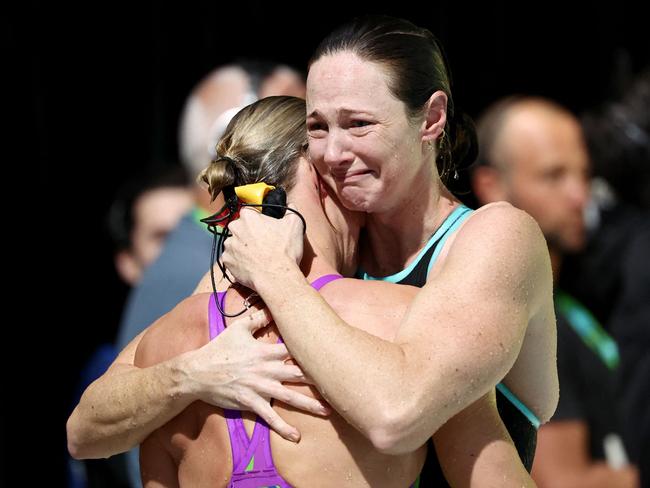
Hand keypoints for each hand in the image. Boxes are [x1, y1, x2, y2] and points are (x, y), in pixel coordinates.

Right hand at [180, 309, 328, 441]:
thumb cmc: (218, 349)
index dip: (311, 353)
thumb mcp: (237, 329)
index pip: (294, 350)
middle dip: (318, 380)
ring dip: (309, 405)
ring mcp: (259, 388)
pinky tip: (296, 437)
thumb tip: (270, 306)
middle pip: (298, 374)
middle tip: (339, 384)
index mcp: (265, 351)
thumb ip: (256, 318)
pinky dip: (283, 428)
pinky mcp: (251, 403)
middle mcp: (266, 369)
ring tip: (328, 411)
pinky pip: (270, 417)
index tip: (330, 354)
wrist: (197, 373)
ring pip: (289, 397)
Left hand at [222, 207, 303, 289]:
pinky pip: (231, 258)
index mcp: (248, 217)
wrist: (276, 277)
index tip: (264, 227)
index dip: (257, 219)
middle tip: (261, 242)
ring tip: (256, 256)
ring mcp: (229, 246)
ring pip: (234, 243)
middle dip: (248, 233)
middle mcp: (235, 229)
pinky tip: (251, 265)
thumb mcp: (295, 225)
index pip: (249, 211)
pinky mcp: (227, 261)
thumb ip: (291, 210)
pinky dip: (239, 261)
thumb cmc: (285, 250)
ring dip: (242, 247)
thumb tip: (290, 204)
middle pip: (239, 227)